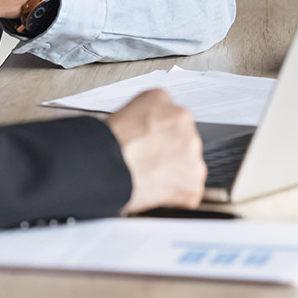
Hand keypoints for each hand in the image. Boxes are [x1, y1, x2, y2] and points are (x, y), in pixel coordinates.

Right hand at [106, 89, 206, 211]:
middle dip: (168, 151)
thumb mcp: (124, 110)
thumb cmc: (107, 143)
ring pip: (188, 165)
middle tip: (146, 158)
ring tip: (147, 174)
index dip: (157, 132)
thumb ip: (146, 117)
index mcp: (166, 104)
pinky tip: (153, 188)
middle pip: (182, 140)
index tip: (149, 139)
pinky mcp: (192, 183)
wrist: (105, 166)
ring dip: (173, 171)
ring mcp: (192, 155)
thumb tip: (148, 128)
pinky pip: (188, 190)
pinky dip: (174, 193)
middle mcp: (184, 125)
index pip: (170, 117)